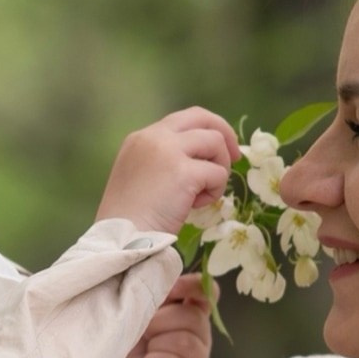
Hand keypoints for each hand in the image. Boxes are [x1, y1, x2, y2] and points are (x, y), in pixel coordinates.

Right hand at [97, 108, 237, 235]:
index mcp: (141, 137)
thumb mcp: (140, 176)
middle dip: (224, 134)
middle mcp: (154, 136)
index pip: (183, 119)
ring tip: (203, 194)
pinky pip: (217, 173)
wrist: (122, 239)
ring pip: (214, 142)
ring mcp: (168, 151)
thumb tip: (201, 158)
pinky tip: (195, 207)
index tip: (217, 150)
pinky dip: (214, 191)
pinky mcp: (183, 172)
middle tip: (236, 157)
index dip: (206, 130)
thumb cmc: (129, 218)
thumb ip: (163, 159)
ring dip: (219, 168)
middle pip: (202, 117)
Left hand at [116, 274, 209, 357]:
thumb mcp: (137, 310)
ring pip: (185, 342)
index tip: (172, 289)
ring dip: (156, 343)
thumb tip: (160, 276)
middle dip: (160, 321)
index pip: (207, 292)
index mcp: (190, 311)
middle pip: (193, 317)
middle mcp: (199, 335)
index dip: (193, 286)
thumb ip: (151, 292)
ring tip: (145, 350)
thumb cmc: (128, 340)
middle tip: (143, 329)